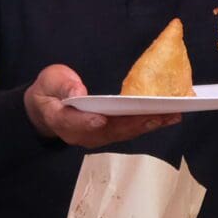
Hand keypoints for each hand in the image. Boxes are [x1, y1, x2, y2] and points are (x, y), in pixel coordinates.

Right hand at [24, 64, 179, 148]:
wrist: (47, 108)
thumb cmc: (50, 90)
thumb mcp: (50, 80)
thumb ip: (62, 85)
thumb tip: (77, 92)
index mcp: (61, 120)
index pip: (75, 123)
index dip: (88, 122)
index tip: (101, 119)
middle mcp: (81, 134)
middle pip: (108, 131)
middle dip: (134, 123)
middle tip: (157, 115)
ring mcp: (96, 137)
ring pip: (123, 133)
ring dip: (147, 125)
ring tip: (170, 115)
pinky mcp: (108, 134)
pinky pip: (129, 131)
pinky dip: (148, 124)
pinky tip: (166, 117)